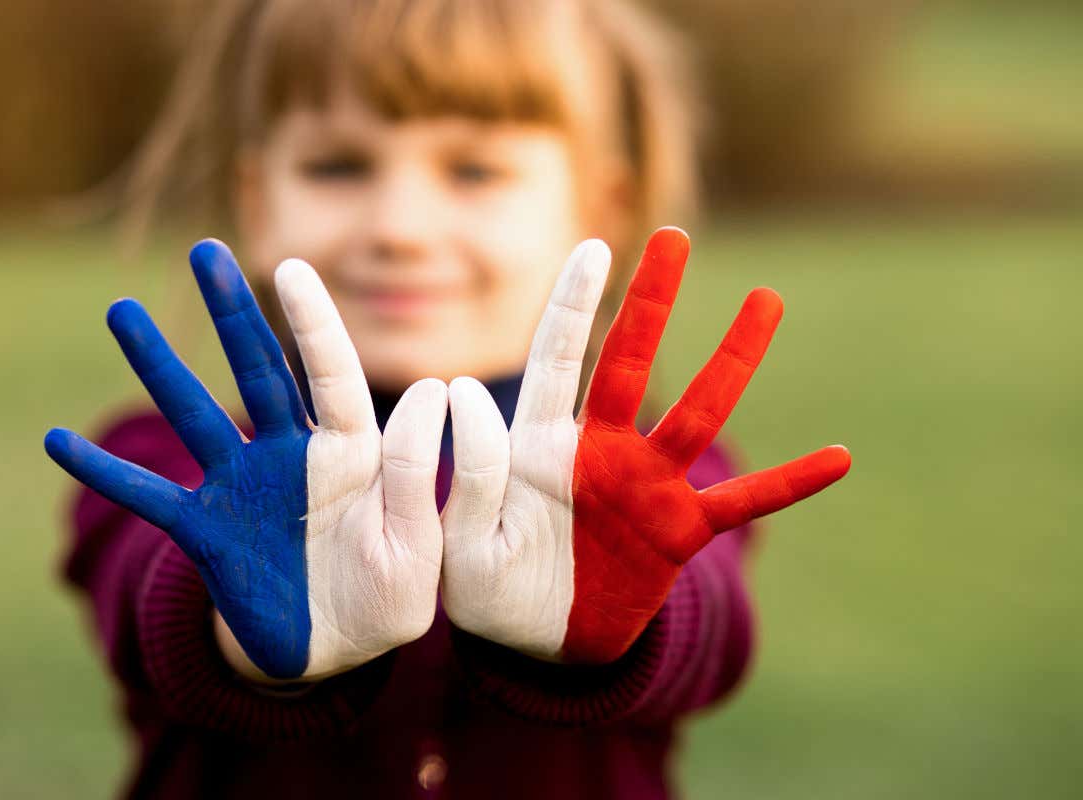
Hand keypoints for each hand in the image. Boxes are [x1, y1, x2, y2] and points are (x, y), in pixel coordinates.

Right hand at [45, 240, 445, 680]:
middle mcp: (294, 456)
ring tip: (120, 310)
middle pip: (259, 372)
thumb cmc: (387, 602)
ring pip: (195, 415)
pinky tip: (54, 440)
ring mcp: (244, 487)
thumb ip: (417, 478)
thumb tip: (431, 389)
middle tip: (203, 250)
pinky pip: (148, 496)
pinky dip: (104, 472)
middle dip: (233, 313)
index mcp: (352, 456)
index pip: (333, 378)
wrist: (335, 655)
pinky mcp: (207, 529)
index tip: (291, 267)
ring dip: (158, 366)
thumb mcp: (417, 551)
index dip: (313, 325)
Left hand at [441, 228, 850, 663]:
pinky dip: (790, 483)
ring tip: (767, 300)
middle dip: (649, 302)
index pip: (554, 360)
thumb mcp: (460, 545)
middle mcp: (597, 451)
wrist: (534, 646)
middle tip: (675, 237)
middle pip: (627, 363)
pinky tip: (840, 455)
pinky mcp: (679, 532)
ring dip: (732, 360)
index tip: (595, 245)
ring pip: (697, 415)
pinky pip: (744, 502)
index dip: (572, 304)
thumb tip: (466, 391)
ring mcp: (644, 487)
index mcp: (537, 447)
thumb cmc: (486, 591)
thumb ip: (469, 478)